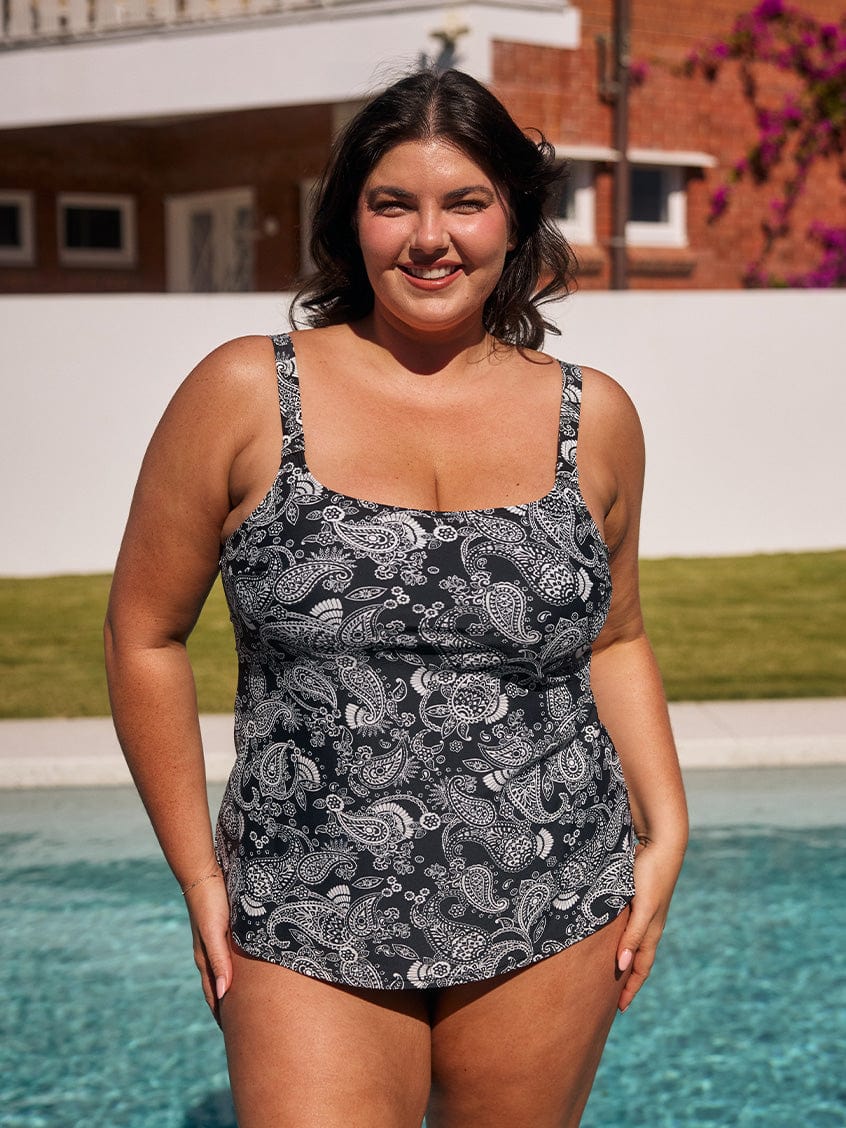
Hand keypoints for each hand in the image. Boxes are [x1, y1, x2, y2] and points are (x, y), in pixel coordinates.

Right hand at [184, 873, 232, 1024]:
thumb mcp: (216, 933)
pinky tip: (247, 973)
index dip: (224, 1017)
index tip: (237, 1038)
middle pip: (219, 989)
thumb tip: (224, 994)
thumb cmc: (210, 903)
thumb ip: (220, 961)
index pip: (215, 997)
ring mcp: (214, 943)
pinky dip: (237, 972)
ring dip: (234, 992)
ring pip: (225, 974)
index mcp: (205, 959)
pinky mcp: (222, 931)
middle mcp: (208, 955)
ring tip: (248, 1007)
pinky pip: (228, 959)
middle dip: (230, 1009)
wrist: (203, 874)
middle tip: (245, 1030)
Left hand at [615, 839, 683, 1012]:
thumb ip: (633, 936)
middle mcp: (646, 923)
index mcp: (651, 931)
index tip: (619, 1010)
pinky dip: (612, 934)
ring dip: (616, 956)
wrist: (659, 841)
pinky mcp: (631, 895)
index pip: (641, 968)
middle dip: (623, 978)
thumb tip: (622, 967)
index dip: (631, 989)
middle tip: (605, 996)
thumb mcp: (642, 908)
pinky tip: (598, 933)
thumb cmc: (652, 875)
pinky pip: (621, 922)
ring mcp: (639, 909)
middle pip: (634, 958)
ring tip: (599, 968)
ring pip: (627, 940)